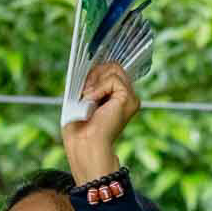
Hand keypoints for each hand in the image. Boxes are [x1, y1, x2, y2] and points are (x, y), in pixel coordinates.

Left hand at [63, 60, 140, 181]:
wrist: (85, 144)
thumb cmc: (81, 128)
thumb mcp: (84, 98)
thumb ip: (92, 83)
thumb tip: (91, 66)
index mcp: (119, 99)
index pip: (111, 71)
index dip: (97, 72)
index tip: (84, 85)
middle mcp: (128, 98)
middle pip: (114, 66)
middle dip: (95, 74)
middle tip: (84, 92)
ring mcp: (130, 99)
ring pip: (114, 69)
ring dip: (95, 81)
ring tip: (88, 98)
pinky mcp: (128, 99)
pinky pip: (113, 79)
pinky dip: (99, 87)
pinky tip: (93, 100)